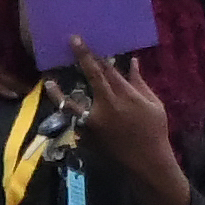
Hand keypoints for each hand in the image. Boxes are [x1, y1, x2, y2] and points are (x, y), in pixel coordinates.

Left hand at [64, 45, 182, 193]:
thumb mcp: (154, 104)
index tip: (79, 40)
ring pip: (71, 104)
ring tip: (49, 82)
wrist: (147, 164)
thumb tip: (132, 62)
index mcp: (125, 96)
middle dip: (80, 58)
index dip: (91, 53)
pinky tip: (64, 108)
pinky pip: (76, 122)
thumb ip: (139, 82)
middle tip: (70, 42)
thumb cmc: (154, 131)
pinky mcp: (88, 137)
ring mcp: (94, 124)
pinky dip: (72, 115)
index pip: (105, 69)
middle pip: (90, 77)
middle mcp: (106, 107)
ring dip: (58, 93)